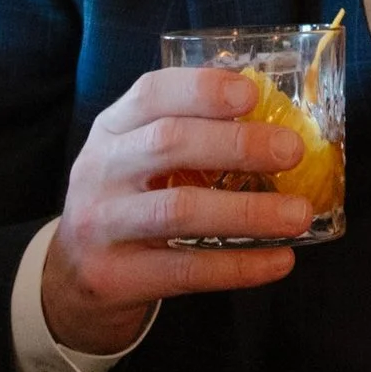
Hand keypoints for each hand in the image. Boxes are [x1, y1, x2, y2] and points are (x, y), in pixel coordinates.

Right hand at [40, 68, 312, 357]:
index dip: (202, 89)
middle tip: (293, 151)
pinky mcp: (114, 278)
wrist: (70, 282)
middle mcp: (99, 170)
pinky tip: (280, 260)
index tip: (252, 94)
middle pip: (169, 144)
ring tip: (300, 214)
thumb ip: (189, 139)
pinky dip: (239, 266)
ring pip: (178, 210)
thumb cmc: (127, 206)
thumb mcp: (138, 161)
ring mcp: (102, 225)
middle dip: (237, 144)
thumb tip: (281, 128)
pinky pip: (186, 271)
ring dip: (248, 211)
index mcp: (111, 130)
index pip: (150, 94)